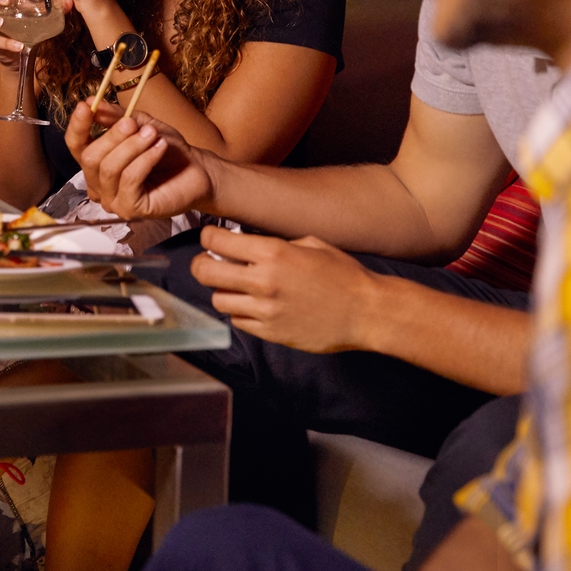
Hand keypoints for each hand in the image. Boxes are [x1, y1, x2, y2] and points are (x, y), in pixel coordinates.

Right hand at [69, 106, 214, 217]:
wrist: (197, 169)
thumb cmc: (166, 149)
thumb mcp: (141, 124)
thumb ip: (116, 116)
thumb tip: (94, 104)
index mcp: (96, 163)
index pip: (75, 146)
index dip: (78, 126)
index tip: (86, 106)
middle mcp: (99, 184)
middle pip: (90, 158)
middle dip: (112, 136)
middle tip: (134, 124)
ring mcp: (113, 200)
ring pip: (109, 169)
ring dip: (132, 147)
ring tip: (153, 134)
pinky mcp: (130, 209)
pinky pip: (129, 179)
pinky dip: (145, 159)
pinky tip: (159, 147)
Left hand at [190, 226, 383, 353]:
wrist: (367, 311)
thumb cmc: (343, 274)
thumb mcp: (310, 244)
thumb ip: (274, 243)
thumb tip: (244, 243)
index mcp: (273, 252)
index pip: (215, 240)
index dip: (209, 237)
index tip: (212, 239)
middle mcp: (264, 281)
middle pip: (204, 271)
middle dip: (203, 264)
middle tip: (211, 262)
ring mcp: (265, 310)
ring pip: (218, 299)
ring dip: (223, 291)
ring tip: (238, 287)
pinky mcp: (270, 333)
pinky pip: (238, 321)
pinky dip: (240, 312)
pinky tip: (255, 305)